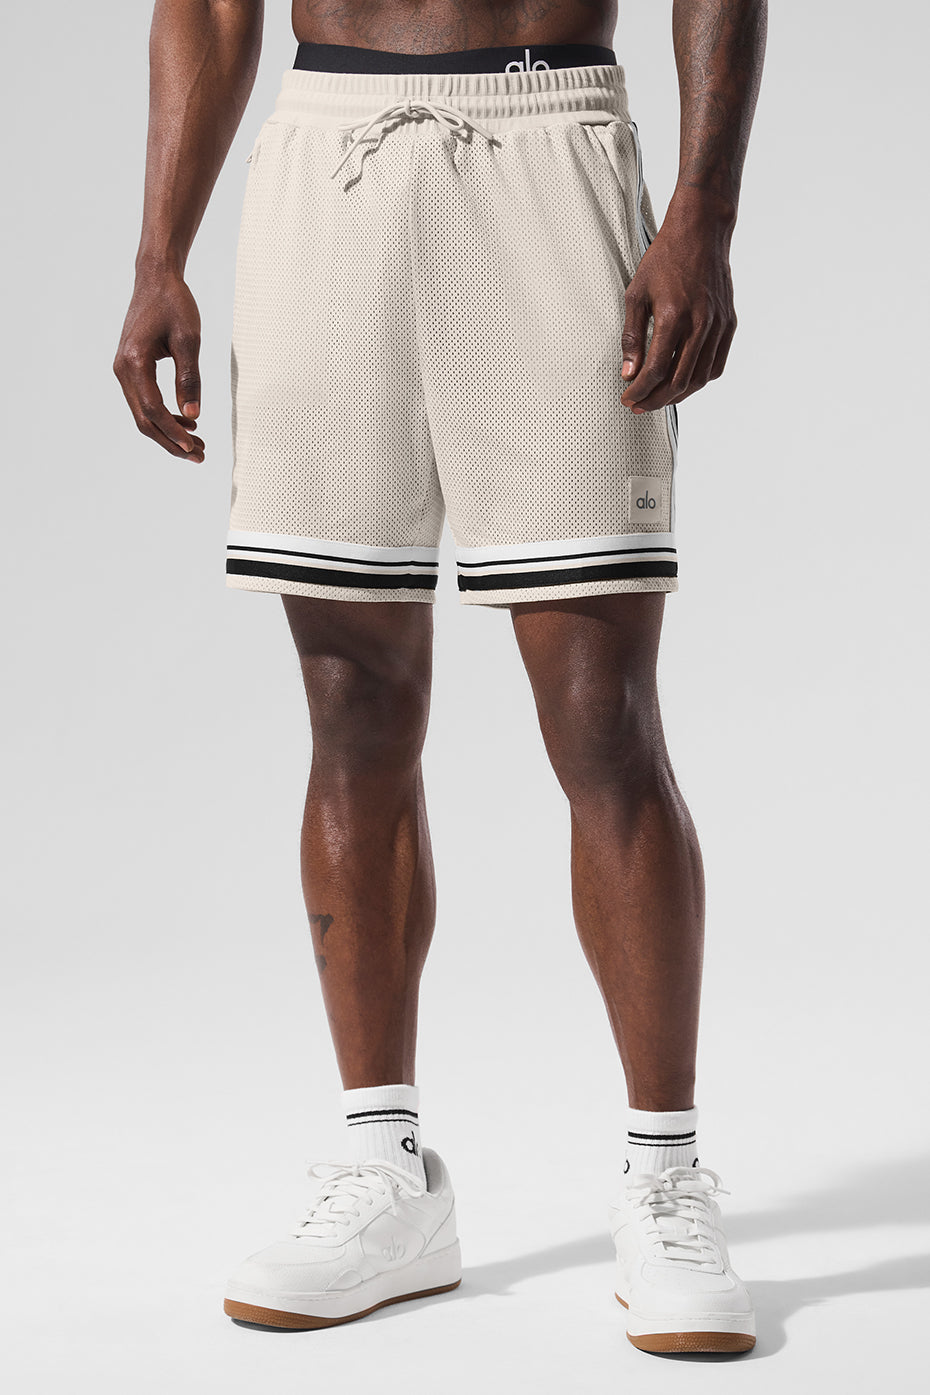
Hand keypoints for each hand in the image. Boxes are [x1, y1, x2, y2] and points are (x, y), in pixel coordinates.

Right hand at [113, 270, 204, 460]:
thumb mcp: (189, 340)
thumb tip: (193, 416)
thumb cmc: (173, 304)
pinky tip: (186, 422)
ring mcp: (124, 370)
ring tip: (197, 445)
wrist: (156, 280)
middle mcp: (123, 369)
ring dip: (168, 432)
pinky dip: (164, 416)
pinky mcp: (131, 369)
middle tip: (199, 456)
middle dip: (171, 442)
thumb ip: (190, 379)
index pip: (153, 409)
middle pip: (144, 419)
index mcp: (134, 362)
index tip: (194, 448)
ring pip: (143, 414)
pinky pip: (144, 401)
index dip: (173, 432)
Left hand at [620, 204, 736, 414]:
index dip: (639, 391)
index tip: (627, 397)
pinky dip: (700, 380)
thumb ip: (632, 336)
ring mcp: (717, 325)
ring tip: (659, 398)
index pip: (654, 370)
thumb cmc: (664, 259)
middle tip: (639, 405)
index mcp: (673, 317)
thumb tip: (629, 372)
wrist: (701, 232)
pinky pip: (716, 364)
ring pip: (700, 377)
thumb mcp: (636, 294)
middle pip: (678, 381)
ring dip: (678, 395)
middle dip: (655, 400)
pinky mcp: (728, 323)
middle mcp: (699, 324)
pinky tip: (683, 382)